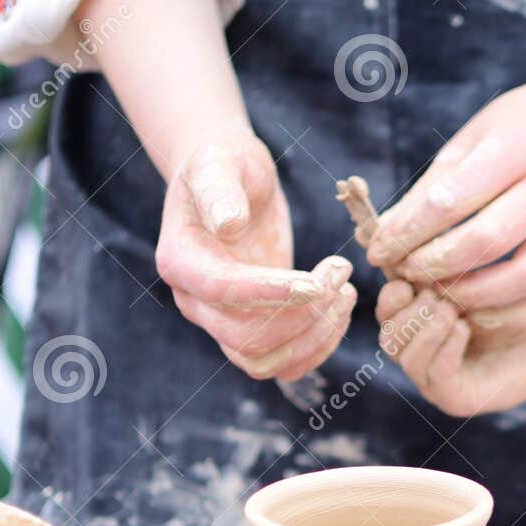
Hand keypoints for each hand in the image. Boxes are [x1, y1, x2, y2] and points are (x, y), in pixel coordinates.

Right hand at [157, 126, 355, 380]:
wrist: (231, 182)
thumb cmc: (224, 165)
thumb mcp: (219, 162)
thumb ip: (219, 190)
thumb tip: (228, 224)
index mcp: (181, 262)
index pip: (224, 291)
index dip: (272, 293)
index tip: (317, 281)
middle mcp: (195, 302)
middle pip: (247, 337)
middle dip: (302, 314)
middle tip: (341, 272)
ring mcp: (221, 321)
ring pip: (264, 361)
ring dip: (313, 338)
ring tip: (345, 293)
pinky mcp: (251, 328)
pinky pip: (280, 363)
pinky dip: (315, 348)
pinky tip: (340, 310)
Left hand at [364, 77, 525, 335]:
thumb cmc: (513, 134)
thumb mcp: (468, 142)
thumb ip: (429, 190)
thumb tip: (381, 239)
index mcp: (516, 148)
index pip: (452, 200)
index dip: (408, 232)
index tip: (379, 252)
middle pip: (490, 240)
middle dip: (437, 266)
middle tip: (407, 275)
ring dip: (477, 297)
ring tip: (441, 298)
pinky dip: (518, 315)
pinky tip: (481, 314)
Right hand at [374, 281, 525, 417]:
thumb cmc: (515, 305)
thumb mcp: (470, 280)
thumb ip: (437, 266)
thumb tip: (393, 236)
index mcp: (417, 327)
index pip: (386, 315)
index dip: (391, 297)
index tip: (407, 279)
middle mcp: (421, 357)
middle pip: (389, 338)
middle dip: (407, 314)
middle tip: (433, 296)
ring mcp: (435, 382)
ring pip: (408, 359)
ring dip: (426, 330)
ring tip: (448, 310)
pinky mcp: (456, 399)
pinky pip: (436, 376)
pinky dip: (445, 349)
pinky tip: (462, 328)